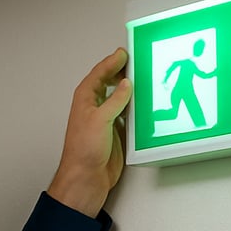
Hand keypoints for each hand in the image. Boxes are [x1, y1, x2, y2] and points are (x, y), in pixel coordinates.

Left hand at [47, 48, 132, 217]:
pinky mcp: (116, 133)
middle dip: (122, 73)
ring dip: (131, 91)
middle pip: (110, 84)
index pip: (99, 74)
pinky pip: (129, 116)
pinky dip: (137, 110)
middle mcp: (94, 107)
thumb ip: (115, 100)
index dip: (112, 62)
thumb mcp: (100, 119)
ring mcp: (106, 120)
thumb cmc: (84, 150)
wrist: (87, 178)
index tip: (125, 53)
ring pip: (120, 99)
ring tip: (146, 80)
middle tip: (138, 62)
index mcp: (85, 99)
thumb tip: (127, 84)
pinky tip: (146, 105)